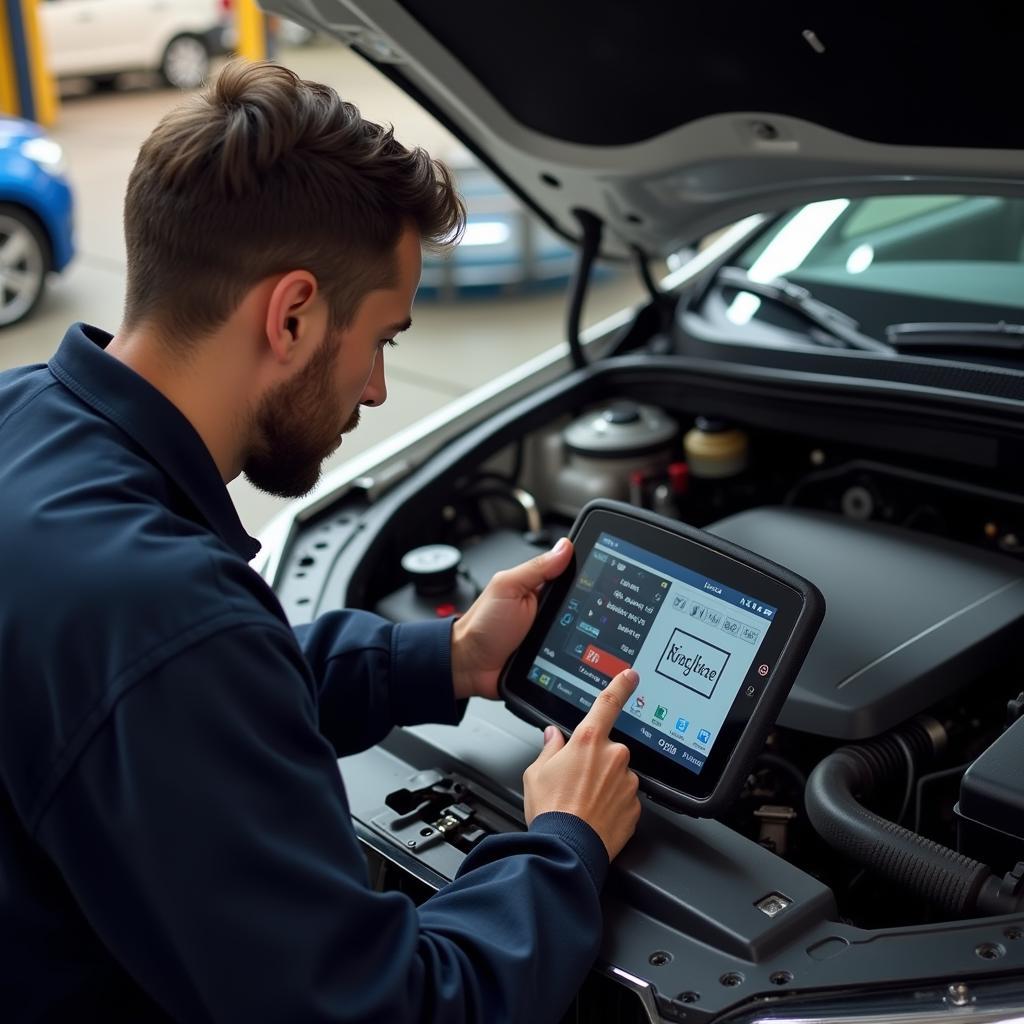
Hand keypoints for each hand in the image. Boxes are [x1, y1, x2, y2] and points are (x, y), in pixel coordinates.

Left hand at [450, 538, 573, 700]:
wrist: (471, 665)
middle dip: (587, 611)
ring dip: (583, 637)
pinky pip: (574, 655)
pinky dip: (577, 657)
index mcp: (539, 588)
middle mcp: (548, 609)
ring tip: (576, 639)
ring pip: (582, 632)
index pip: (571, 575)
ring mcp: (552, 633)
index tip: (601, 578)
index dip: (586, 575)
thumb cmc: (483, 624)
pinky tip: (579, 659)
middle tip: (576, 616)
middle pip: (581, 606)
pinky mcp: (554, 656)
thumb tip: (565, 547)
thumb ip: (536, 568)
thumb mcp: (508, 587)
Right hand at [523, 669, 641, 859]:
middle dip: (595, 761)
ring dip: (604, 784)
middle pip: (607, 749)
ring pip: (617, 775)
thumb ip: (550, 748)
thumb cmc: (551, 810)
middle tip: (574, 782)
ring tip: (582, 803)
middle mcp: (613, 756)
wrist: (568, 849)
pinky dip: (612, 804)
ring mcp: (627, 781)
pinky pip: (624, 798)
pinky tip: (594, 815)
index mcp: (589, 741)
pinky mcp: (635, 806)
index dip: (620, 685)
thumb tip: (553, 737)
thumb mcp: (536, 772)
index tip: (630, 675)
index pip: (608, 703)